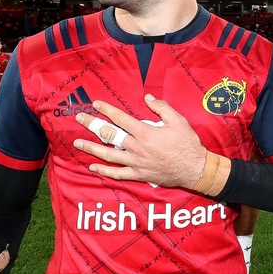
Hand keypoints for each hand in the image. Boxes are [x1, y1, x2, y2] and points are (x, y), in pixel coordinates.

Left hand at [73, 94, 211, 188]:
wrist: (194, 168)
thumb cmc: (188, 144)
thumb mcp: (178, 121)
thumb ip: (162, 108)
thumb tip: (147, 98)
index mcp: (145, 132)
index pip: (121, 119)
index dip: (107, 110)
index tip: (96, 104)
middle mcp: (137, 147)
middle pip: (110, 135)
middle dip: (93, 125)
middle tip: (80, 119)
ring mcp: (136, 162)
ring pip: (109, 154)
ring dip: (91, 148)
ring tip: (78, 142)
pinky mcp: (139, 174)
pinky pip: (117, 173)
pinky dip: (104, 170)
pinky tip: (93, 166)